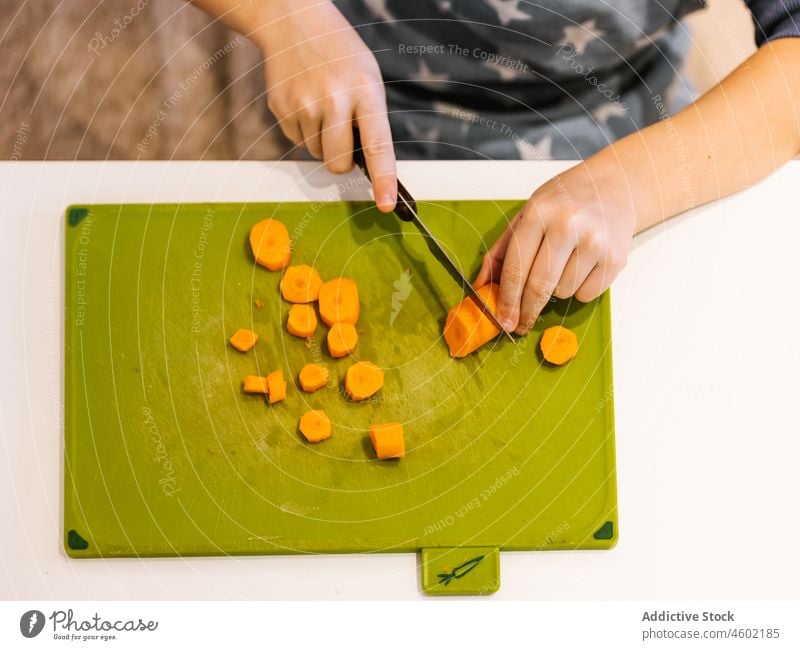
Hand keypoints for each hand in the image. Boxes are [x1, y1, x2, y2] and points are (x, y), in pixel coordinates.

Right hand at [257, 0, 396, 210]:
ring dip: (321, 140)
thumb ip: (371, 122)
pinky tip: (305, 102)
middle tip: (342, 132)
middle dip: (342, 160)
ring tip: (322, 105)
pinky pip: (297, 142)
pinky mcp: (281, 108)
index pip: (377, 145)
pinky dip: (303, 130)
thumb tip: (369, 169)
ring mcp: (303, 105)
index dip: (383, 179)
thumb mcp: (368, 80)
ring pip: (316, 155)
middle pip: (338, 163)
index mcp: (365, 91)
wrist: (294, 23)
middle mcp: (333, 99)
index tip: (386, 204)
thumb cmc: (341, 57)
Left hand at [474, 161, 635, 333]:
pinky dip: (578, 290)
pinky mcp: (615, 258)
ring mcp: (595, 241)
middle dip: (526, 311)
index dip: (508, 299)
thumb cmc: (564, 202)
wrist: (614, 187)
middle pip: (539, 286)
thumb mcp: (527, 214)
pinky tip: (582, 266)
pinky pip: (586, 294)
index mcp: (540, 212)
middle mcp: (568, 225)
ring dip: (556, 291)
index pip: (517, 267)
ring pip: (563, 292)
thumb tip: (482, 286)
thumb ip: (502, 250)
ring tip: (563, 265)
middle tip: (520, 325)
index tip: (503, 320)